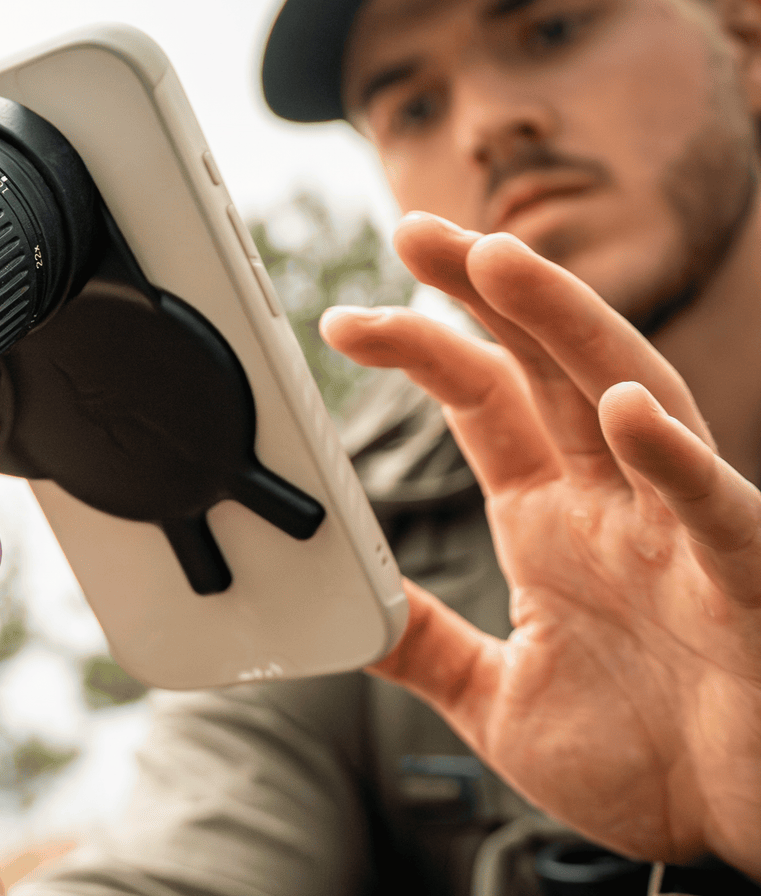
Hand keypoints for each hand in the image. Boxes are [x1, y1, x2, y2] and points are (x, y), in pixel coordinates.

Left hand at [321, 213, 760, 877]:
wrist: (733, 834)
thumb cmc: (643, 760)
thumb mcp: (497, 698)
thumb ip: (425, 643)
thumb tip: (345, 607)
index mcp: (553, 519)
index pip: (484, 399)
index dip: (420, 348)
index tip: (343, 322)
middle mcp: (615, 505)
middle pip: (553, 366)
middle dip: (490, 290)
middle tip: (415, 228)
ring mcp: (680, 535)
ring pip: (634, 398)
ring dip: (571, 327)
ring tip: (500, 263)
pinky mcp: (745, 584)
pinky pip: (716, 512)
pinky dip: (677, 462)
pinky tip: (627, 411)